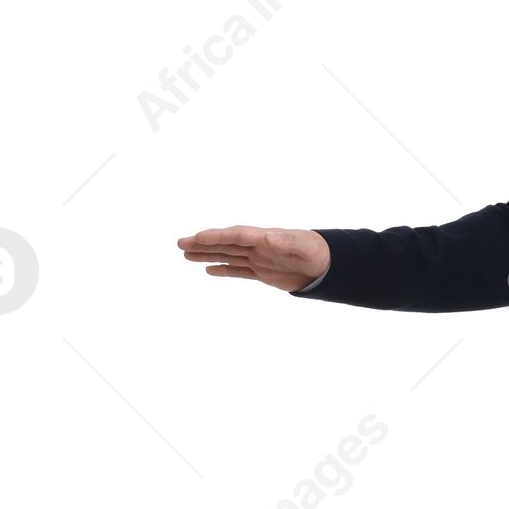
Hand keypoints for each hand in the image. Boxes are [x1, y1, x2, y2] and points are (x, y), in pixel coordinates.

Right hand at [177, 225, 330, 291]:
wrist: (328, 265)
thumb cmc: (317, 251)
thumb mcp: (303, 245)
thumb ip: (285, 241)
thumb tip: (268, 238)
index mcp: (265, 238)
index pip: (237, 235)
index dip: (218, 236)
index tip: (199, 237)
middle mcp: (257, 247)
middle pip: (226, 244)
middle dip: (203, 244)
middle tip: (181, 243)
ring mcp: (258, 259)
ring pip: (228, 256)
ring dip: (208, 255)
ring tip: (186, 254)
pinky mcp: (263, 272)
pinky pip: (239, 271)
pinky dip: (224, 270)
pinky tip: (208, 270)